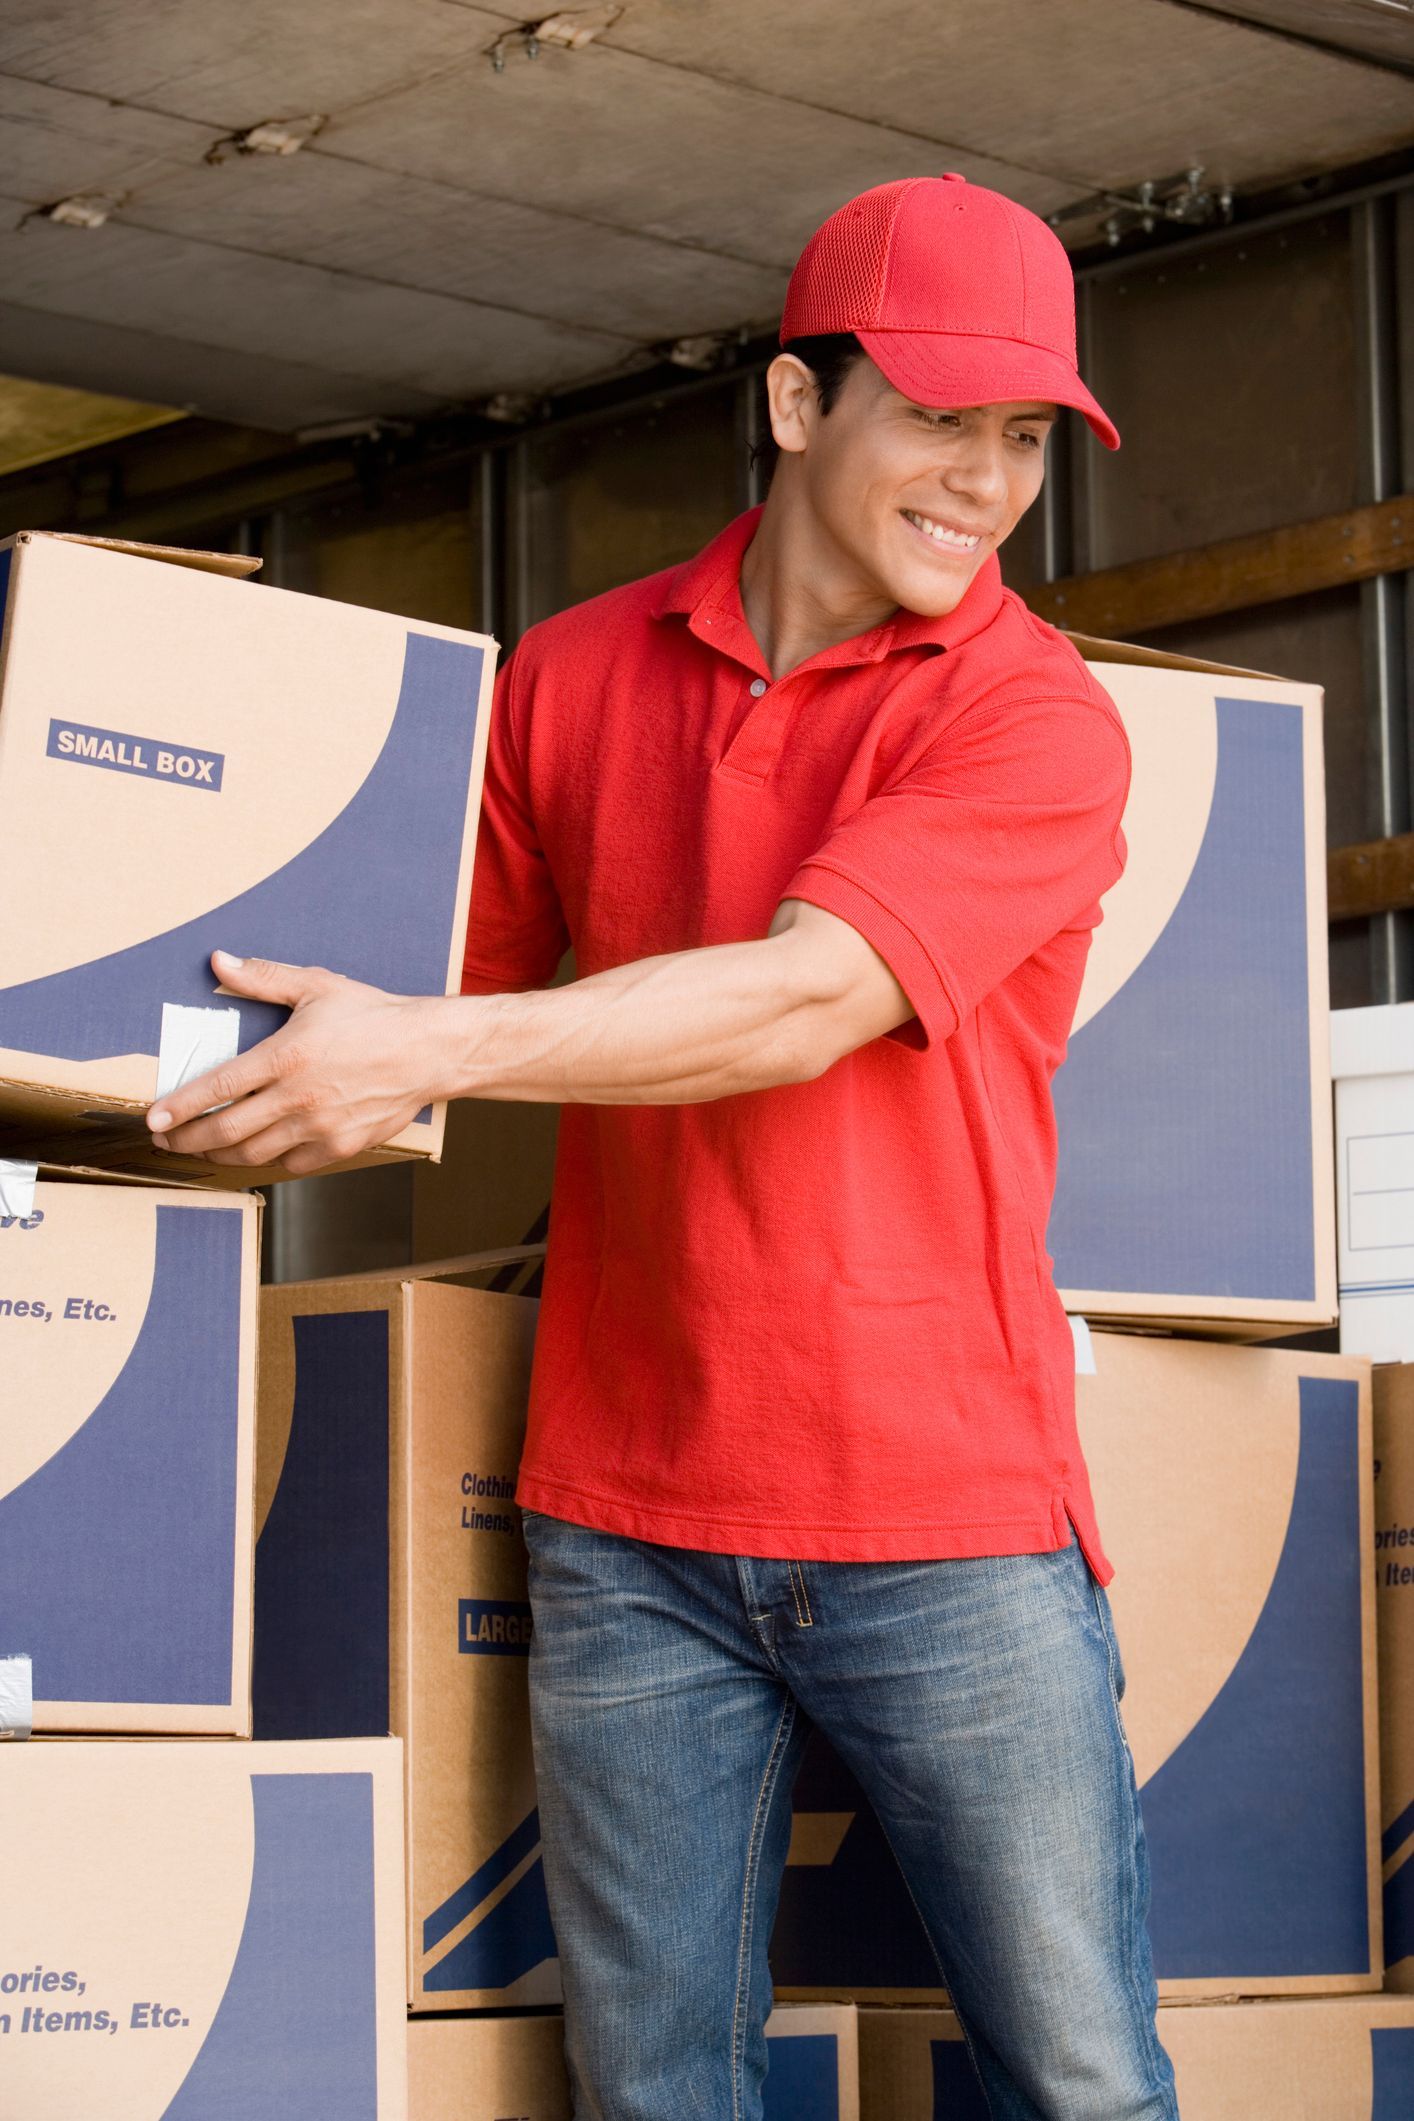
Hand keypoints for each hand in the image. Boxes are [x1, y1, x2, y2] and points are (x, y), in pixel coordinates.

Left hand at [146, 950, 444, 1174]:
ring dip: (219, 1153)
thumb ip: (263, 978)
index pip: (219, 1087)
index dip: (181, 1106)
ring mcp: (320, 1127)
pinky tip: (251, 1151)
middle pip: (227, 1130)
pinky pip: (289, 1164)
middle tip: (166, 1140)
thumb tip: (218, 962)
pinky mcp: (339, 1146)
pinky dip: (263, 1160)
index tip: (154, 1118)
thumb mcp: (317, 987)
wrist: (428, 1052)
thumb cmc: (373, 1017)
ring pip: (254, 1153)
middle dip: (187, 1139)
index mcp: (288, 1056)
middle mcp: (300, 1097)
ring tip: (201, 1147)